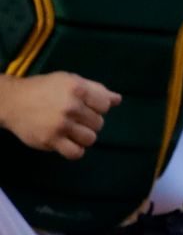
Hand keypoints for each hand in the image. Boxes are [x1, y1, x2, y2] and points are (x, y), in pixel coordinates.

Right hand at [0, 72, 119, 158]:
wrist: (12, 101)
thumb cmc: (45, 89)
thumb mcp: (70, 81)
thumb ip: (96, 89)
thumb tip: (118, 100)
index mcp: (78, 89)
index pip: (106, 106)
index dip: (97, 107)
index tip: (84, 106)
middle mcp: (70, 106)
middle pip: (99, 123)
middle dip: (89, 122)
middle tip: (73, 118)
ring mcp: (60, 125)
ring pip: (90, 139)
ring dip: (83, 137)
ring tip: (71, 130)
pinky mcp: (50, 140)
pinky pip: (75, 153)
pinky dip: (76, 151)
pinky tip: (68, 143)